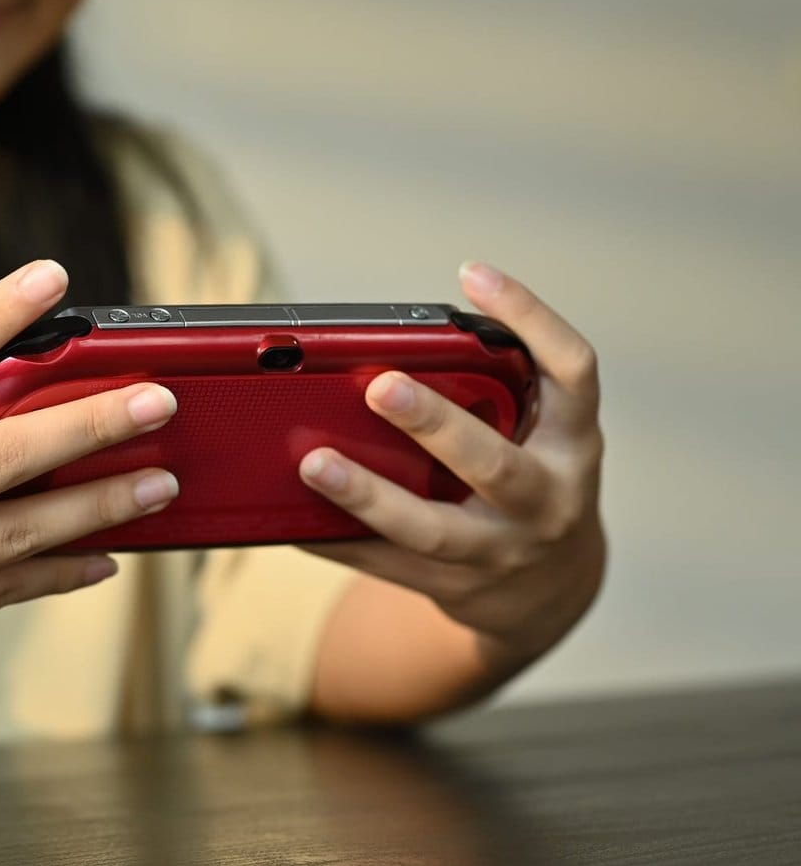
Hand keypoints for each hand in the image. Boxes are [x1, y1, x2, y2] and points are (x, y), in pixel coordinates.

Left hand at [297, 262, 606, 668]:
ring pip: (431, 530)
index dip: (531, 318)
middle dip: (435, 425)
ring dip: (368, 495)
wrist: (551, 592)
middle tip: (379, 386)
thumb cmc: (530, 484)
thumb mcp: (540, 437)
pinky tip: (292, 519)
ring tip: (313, 463)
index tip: (474, 273)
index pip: (572, 371)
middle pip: (493, 463)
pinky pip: (385, 563)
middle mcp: (547, 499)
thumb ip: (496, 394)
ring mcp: (501, 551)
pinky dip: (336, 539)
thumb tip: (393, 348)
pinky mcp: (455, 588)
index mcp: (571, 443)